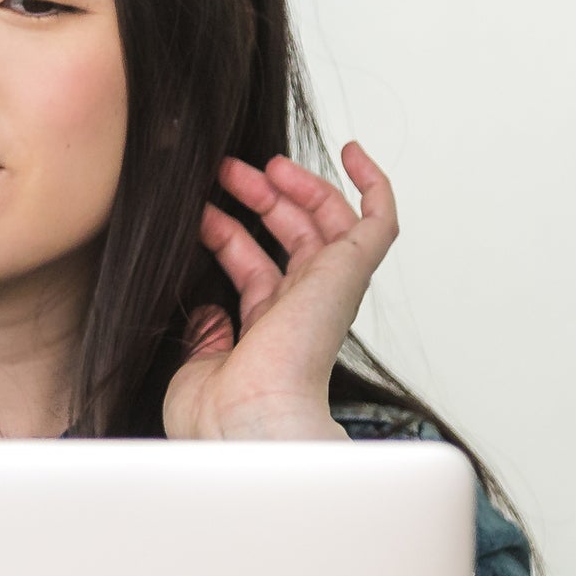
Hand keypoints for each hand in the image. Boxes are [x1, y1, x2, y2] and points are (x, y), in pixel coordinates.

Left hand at [162, 140, 398, 441]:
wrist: (247, 425)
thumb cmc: (219, 416)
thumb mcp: (196, 366)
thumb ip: (204, 334)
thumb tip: (208, 311)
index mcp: (272, 335)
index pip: (258, 272)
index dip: (229, 236)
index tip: (202, 212)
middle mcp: (305, 311)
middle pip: (294, 239)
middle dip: (260, 199)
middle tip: (227, 171)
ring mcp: (330, 291)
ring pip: (330, 223)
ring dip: (296, 186)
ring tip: (259, 162)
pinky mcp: (350, 274)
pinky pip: (379, 222)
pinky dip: (373, 184)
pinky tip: (351, 150)